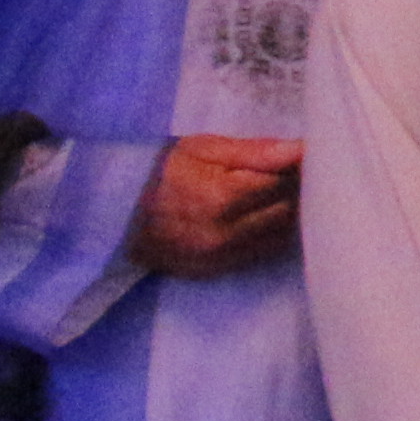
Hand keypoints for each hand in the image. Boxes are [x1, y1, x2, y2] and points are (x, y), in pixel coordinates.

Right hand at [129, 135, 302, 275]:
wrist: (113, 211)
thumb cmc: (160, 170)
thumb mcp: (203, 148)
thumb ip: (256, 151)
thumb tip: (303, 149)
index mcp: (222, 198)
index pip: (286, 183)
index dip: (299, 167)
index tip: (306, 154)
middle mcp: (223, 235)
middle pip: (287, 212)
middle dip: (297, 190)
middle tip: (295, 171)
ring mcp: (218, 258)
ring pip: (280, 236)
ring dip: (286, 214)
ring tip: (276, 191)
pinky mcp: (214, 272)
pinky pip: (261, 253)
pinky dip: (270, 234)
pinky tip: (262, 216)